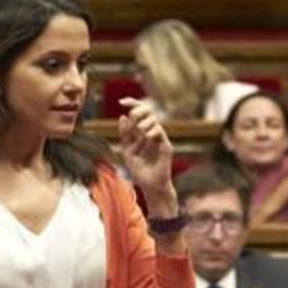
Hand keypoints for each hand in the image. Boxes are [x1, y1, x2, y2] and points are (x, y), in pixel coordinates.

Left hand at [117, 97, 177, 213]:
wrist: (149, 186)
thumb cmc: (139, 170)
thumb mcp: (127, 150)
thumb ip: (125, 135)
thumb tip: (123, 116)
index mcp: (142, 132)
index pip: (139, 112)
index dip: (132, 103)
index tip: (121, 101)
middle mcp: (152, 133)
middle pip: (148, 111)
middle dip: (138, 109)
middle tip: (132, 115)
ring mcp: (160, 139)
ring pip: (154, 120)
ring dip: (144, 122)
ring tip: (138, 129)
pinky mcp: (166, 146)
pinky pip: (160, 133)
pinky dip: (151, 131)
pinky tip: (145, 136)